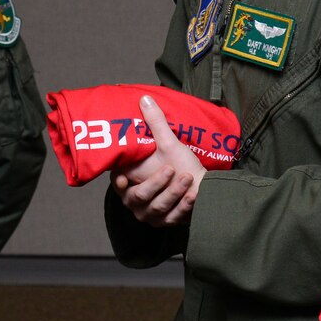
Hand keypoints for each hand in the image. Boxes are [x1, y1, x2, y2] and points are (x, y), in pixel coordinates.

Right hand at [112, 95, 204, 226]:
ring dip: (173, 193)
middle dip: (156, 184)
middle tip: (171, 170)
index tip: (125, 177)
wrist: (202, 185)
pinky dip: (184, 207)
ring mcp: (151, 215)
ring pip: (157, 208)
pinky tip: (193, 196)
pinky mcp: (167, 223)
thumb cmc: (181, 165)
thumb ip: (155, 123)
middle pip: (139, 197)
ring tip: (187, 179)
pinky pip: (173, 217)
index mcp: (130, 182)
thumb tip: (145, 98)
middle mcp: (136, 202)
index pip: (118, 184)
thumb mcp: (168, 143)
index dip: (120, 182)